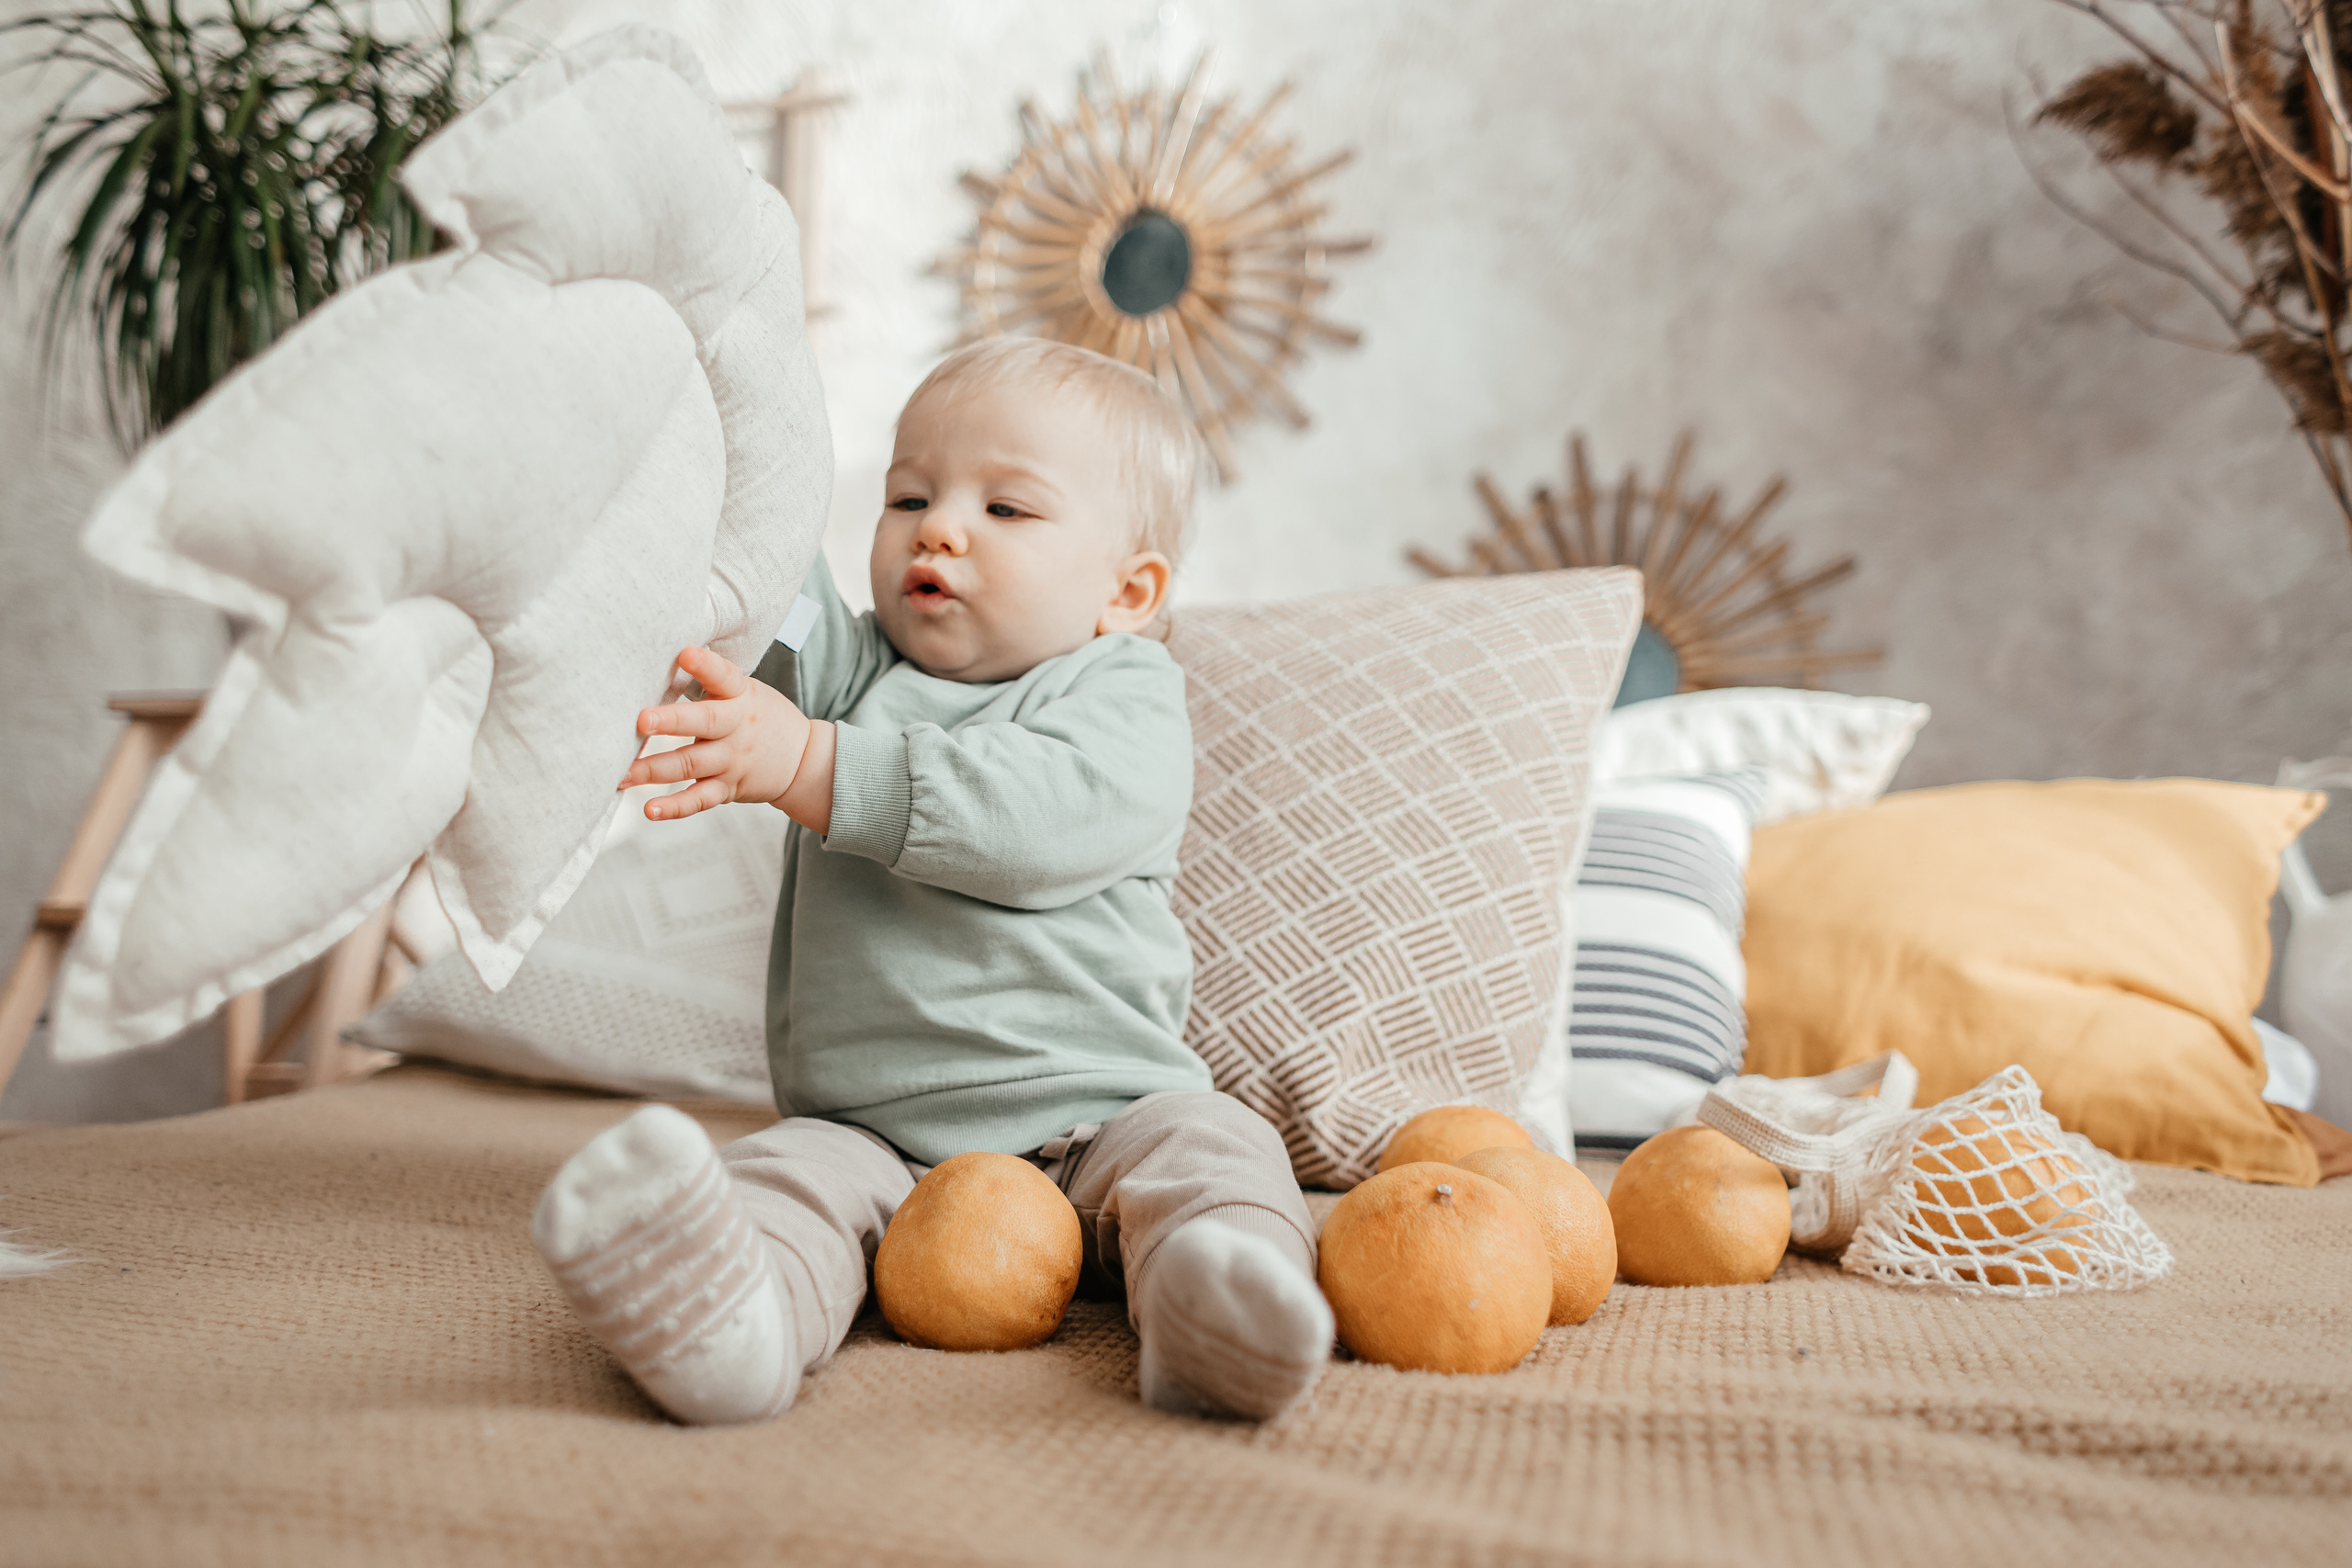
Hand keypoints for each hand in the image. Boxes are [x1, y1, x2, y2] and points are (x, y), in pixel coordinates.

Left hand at [621, 646, 819, 821]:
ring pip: (691, 764)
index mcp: (741, 696)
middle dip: (672, 722)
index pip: (725, 677)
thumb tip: (658, 664)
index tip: (685, 653)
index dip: (706, 666)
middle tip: (641, 720)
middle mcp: (736, 728)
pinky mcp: (727, 788)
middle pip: (705, 723)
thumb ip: (710, 682)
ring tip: (622, 774)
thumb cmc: (760, 717)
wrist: (803, 760)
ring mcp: (732, 760)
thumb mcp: (746, 691)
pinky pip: (699, 799)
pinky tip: (650, 810)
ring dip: (655, 770)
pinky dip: (675, 807)